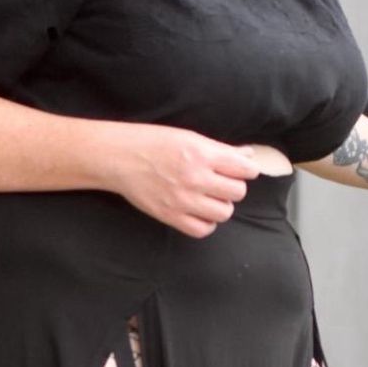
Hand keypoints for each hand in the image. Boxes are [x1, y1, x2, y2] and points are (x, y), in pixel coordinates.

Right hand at [103, 122, 261, 237]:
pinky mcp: (170, 216)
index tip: (240, 170)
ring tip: (210, 198)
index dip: (247, 170)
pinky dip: (206, 223)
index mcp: (202, 154)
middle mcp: (195, 178)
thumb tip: (248, 155)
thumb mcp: (190, 137)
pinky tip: (200, 212)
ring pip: (224, 212)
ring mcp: (183, 200)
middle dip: (233, 187)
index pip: (245, 169)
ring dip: (221, 205)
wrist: (119, 158)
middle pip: (237, 192)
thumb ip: (221, 149)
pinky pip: (203, 229)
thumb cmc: (153, 142)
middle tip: (221, 182)